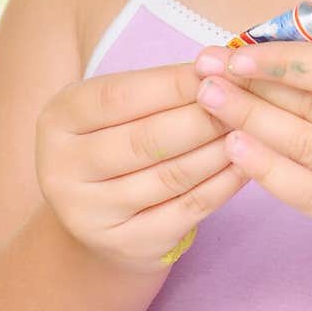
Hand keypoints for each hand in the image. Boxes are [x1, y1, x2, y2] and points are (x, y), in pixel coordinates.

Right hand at [35, 62, 246, 271]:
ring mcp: (91, 214)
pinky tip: (247, 166)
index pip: (119, 97)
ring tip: (254, 130)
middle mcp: (62, 169)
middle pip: (146, 140)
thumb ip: (155, 89)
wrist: (99, 220)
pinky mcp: (126, 245)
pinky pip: (187, 210)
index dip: (173, 83)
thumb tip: (218, 65)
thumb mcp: (115, 111)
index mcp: (57, 121)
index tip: (218, 69)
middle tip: (244, 102)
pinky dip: (223, 186)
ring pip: (171, 176)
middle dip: (204, 117)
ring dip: (219, 150)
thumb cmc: (117, 144)